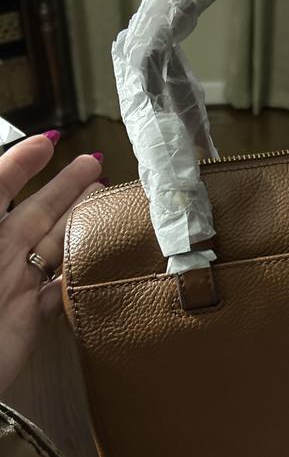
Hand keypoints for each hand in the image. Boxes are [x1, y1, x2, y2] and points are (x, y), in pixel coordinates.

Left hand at [0, 132, 104, 394]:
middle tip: (95, 163)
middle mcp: (0, 252)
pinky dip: (84, 270)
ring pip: (58, 243)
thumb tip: (25, 156)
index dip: (22, 163)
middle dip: (66, 185)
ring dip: (83, 220)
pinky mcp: (33, 315)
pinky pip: (65, 286)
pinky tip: (104, 255)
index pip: (1, 187)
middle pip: (39, 211)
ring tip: (110, 198)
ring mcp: (17, 283)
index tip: (49, 142)